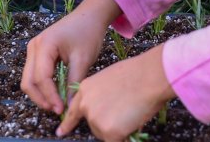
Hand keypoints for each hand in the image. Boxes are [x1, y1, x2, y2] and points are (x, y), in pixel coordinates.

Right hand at [22, 0, 122, 113]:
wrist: (89, 16)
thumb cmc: (87, 34)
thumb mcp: (82, 60)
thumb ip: (73, 83)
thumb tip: (70, 107)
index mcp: (44, 46)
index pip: (41, 78)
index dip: (50, 96)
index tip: (61, 109)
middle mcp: (33, 47)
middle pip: (28, 81)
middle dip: (40, 98)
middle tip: (57, 110)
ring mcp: (33, 49)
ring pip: (29, 79)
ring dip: (40, 94)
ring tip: (57, 104)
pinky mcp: (37, 53)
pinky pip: (34, 74)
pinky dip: (42, 86)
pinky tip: (56, 94)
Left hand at [57, 44, 174, 140]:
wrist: (149, 76)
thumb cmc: (137, 74)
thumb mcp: (108, 81)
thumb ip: (100, 96)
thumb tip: (107, 110)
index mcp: (85, 89)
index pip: (73, 111)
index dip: (67, 124)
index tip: (60, 132)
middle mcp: (85, 105)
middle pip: (93, 125)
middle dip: (106, 124)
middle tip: (123, 111)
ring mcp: (95, 119)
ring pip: (105, 134)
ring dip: (116, 130)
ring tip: (130, 111)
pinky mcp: (108, 131)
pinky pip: (116, 140)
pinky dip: (124, 136)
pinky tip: (132, 121)